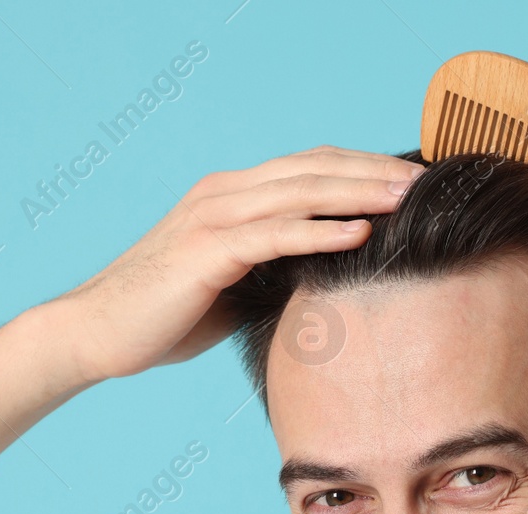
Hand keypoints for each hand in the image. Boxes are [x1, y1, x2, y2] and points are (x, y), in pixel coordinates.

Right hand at [42, 147, 424, 382]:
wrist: (98, 333)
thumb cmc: (168, 314)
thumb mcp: (237, 284)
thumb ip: (279, 269)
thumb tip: (335, 281)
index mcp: (234, 195)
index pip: (312, 167)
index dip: (364, 167)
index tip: (414, 180)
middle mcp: (225, 193)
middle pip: (316, 167)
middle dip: (376, 172)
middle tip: (429, 180)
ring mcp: (214, 216)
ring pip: (301, 191)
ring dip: (360, 192)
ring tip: (410, 198)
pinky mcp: (206, 250)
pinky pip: (274, 234)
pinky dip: (320, 230)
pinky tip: (360, 232)